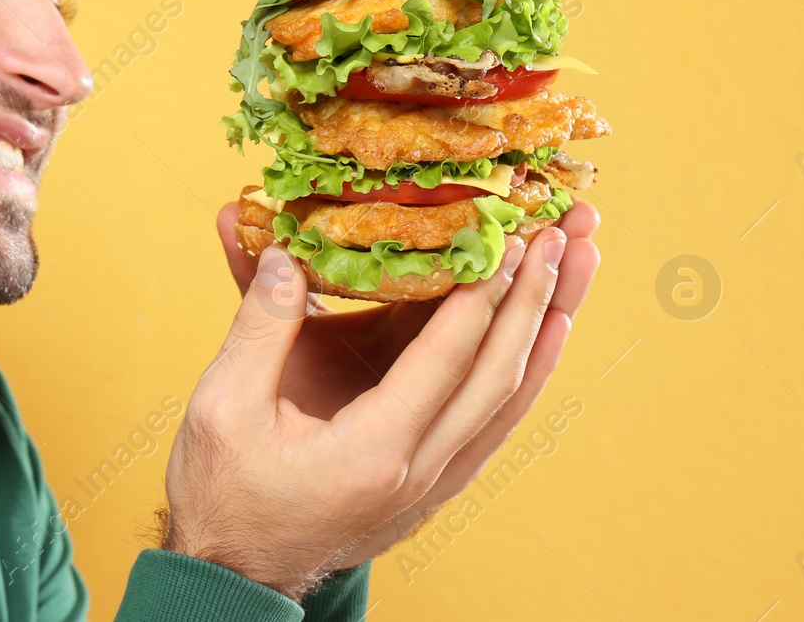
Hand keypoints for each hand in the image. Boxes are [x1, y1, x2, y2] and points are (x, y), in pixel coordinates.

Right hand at [160, 205, 599, 600]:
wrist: (236, 572)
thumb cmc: (224, 492)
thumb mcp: (224, 405)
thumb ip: (260, 326)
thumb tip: (287, 252)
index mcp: (372, 450)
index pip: (447, 359)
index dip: (482, 293)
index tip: (510, 233)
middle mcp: (420, 469)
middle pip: (501, 374)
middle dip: (538, 296)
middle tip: (567, 231)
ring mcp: (433, 479)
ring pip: (511, 396)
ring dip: (548, 326)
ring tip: (579, 265)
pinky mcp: (433, 479)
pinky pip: (496, 416)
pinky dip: (527, 367)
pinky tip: (545, 331)